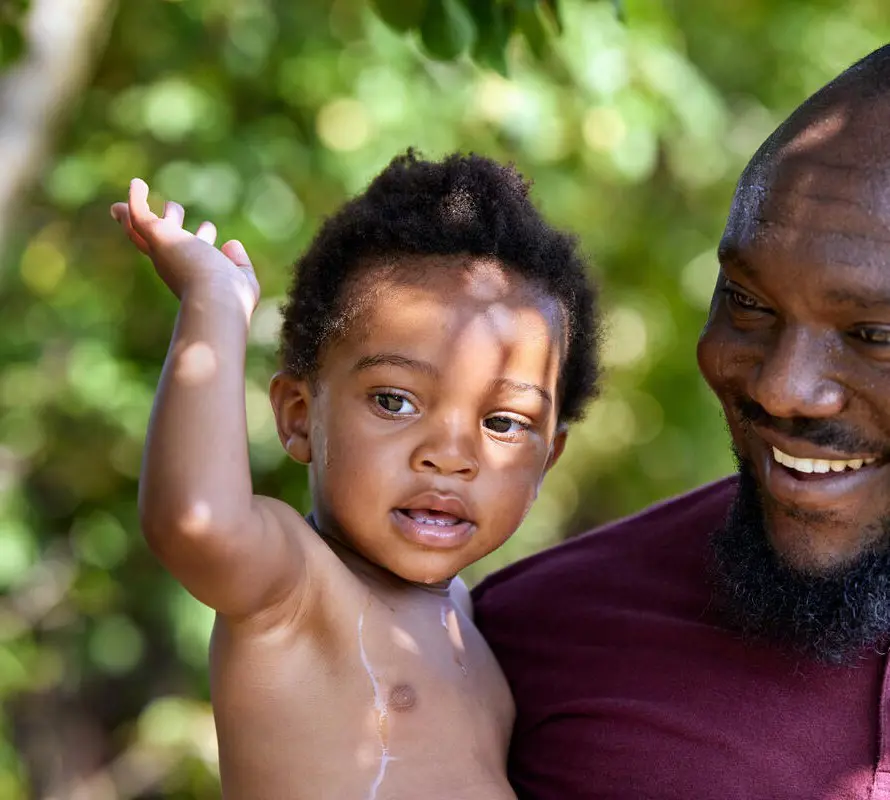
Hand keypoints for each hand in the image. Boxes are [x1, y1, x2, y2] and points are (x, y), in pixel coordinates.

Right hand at [111, 178, 259, 315]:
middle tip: (173, 208)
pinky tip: (136, 183)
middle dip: (171, 222)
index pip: (194, 255)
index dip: (198, 240)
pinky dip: (136, 198)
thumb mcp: (242, 280)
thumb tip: (231, 244)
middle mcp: (174, 264)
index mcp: (193, 275)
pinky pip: (139, 214)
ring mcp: (163, 249)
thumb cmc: (230, 297)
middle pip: (164, 241)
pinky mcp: (158, 235)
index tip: (209, 229)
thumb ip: (239, 263)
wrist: (215, 299)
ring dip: (158, 210)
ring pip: (149, 227)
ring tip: (153, 193)